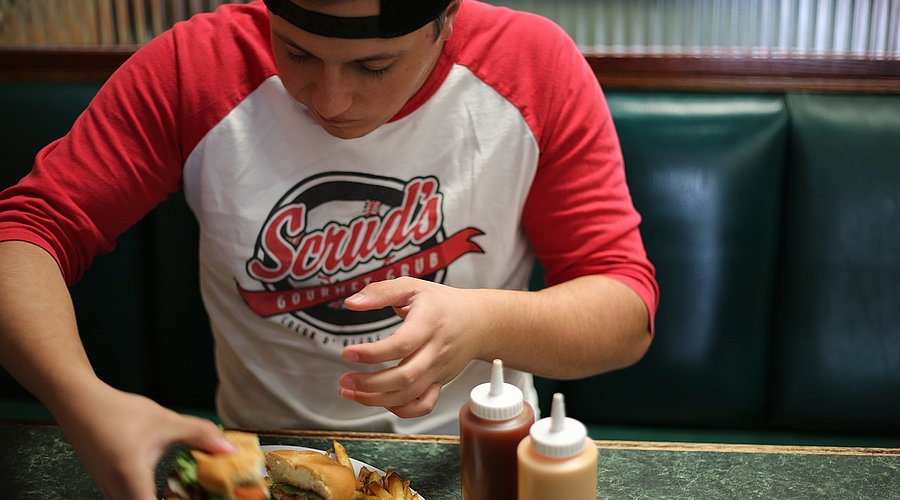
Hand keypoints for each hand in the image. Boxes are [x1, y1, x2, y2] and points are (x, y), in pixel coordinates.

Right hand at [55, 383, 234, 499]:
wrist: (80, 405)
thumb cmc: (118, 413)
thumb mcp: (165, 422)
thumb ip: (200, 435)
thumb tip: (229, 450)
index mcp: (130, 481)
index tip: (203, 497)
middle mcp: (116, 494)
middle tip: (202, 492)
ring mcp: (111, 493)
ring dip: (168, 499)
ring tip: (193, 490)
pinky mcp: (111, 489)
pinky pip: (136, 499)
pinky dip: (156, 496)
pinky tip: (175, 487)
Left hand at [340, 277, 486, 417]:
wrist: (479, 322)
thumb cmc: (443, 304)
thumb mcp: (413, 287)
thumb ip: (380, 292)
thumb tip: (352, 303)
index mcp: (428, 324)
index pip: (401, 344)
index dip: (372, 353)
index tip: (348, 353)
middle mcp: (435, 351)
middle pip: (404, 377)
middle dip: (369, 383)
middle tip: (345, 380)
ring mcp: (438, 370)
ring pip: (409, 395)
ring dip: (377, 399)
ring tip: (352, 392)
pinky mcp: (439, 382)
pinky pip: (423, 405)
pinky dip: (401, 409)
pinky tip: (382, 401)